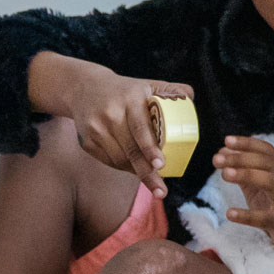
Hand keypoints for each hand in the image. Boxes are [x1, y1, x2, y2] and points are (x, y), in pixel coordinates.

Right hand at [37, 53, 194, 198]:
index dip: (150, 148)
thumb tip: (190, 97)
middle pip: (130, 149)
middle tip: (161, 190)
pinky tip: (133, 168)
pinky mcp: (87, 141)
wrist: (83, 88)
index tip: (160, 164)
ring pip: (119, 159)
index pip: (140, 127)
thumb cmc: (124, 90)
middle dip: (147, 172)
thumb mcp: (147, 84)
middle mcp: (110, 113)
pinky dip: (124, 167)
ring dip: (137, 172)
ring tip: (152, 181)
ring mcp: (95, 128)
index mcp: (129, 98)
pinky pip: (109, 161)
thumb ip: (170, 90)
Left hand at [213, 136, 273, 263]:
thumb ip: (245, 172)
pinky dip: (246, 215)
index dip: (247, 143)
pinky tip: (230, 213)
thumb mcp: (263, 189)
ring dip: (246, 175)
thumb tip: (223, 153)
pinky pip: (265, 217)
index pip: (267, 151)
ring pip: (269, 182)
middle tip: (217, 159)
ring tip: (224, 174)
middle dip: (240, 157)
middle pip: (266, 163)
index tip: (226, 140)